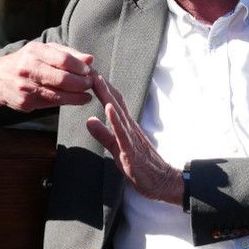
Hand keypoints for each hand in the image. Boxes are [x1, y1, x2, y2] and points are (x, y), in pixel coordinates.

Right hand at [0, 42, 94, 114]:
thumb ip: (68, 54)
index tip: (89, 70)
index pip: (63, 59)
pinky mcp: (25, 103)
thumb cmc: (26, 61)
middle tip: (91, 83)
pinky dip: (67, 102)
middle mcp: (27, 69)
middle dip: (81, 83)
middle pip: (62, 79)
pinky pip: (51, 104)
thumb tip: (90, 59)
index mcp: (33, 52)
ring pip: (58, 95)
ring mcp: (25, 88)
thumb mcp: (43, 51)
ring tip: (87, 94)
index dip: (80, 66)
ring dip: (77, 96)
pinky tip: (77, 99)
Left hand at [86, 72, 181, 204]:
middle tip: (88, 66)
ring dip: (107, 95)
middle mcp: (128, 126)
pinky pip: (122, 133)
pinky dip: (115, 120)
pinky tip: (108, 109)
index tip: (87, 73)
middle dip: (100, 84)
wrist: (161, 181)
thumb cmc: (139, 165)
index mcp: (125, 125)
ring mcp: (131, 136)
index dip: (99, 87)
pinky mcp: (131, 149)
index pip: (111, 101)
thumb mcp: (115, 148)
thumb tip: (89, 120)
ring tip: (96, 80)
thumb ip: (103, 134)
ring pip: (118, 112)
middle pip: (114, 100)